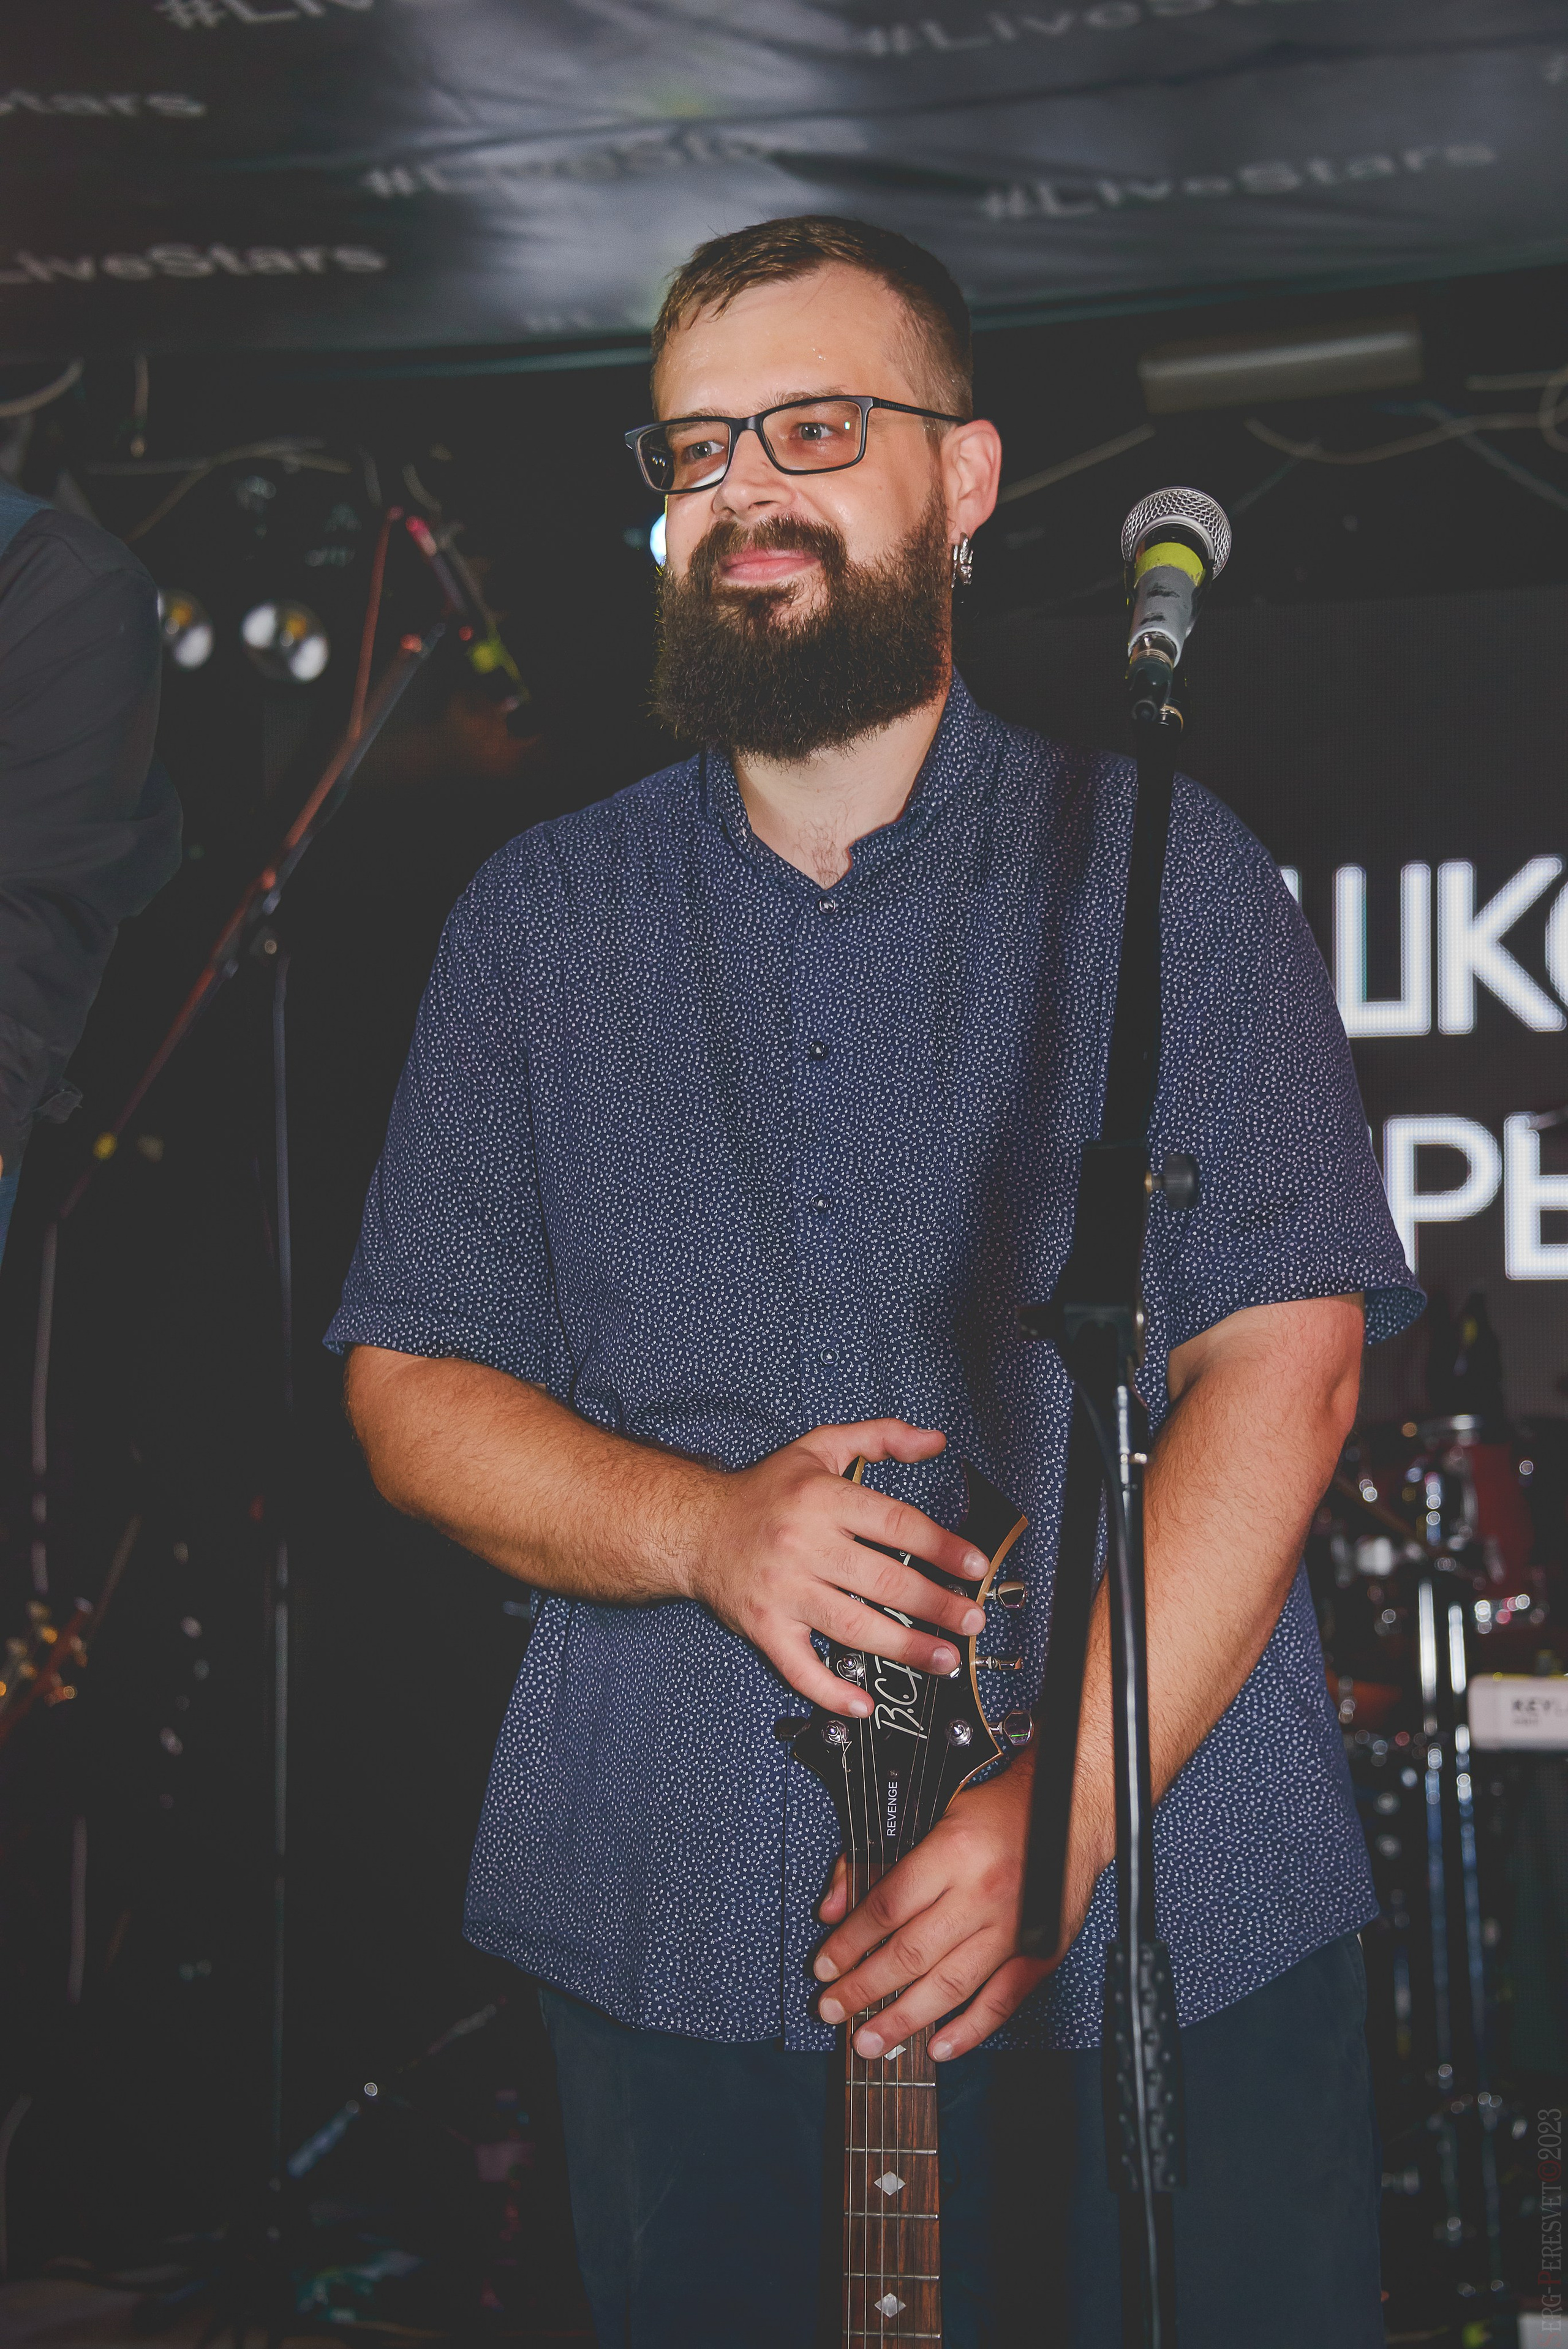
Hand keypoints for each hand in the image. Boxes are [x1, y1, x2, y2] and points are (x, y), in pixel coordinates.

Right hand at [685, 1419, 988, 1716]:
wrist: (693, 1527)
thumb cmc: (765, 1491)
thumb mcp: (820, 1447)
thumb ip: (880, 1438)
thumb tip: (934, 1440)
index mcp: (822, 1498)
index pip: (896, 1524)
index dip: (942, 1546)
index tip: (975, 1566)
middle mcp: (802, 1544)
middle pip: (884, 1581)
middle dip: (937, 1605)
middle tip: (973, 1620)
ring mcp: (782, 1590)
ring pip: (852, 1626)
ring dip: (904, 1648)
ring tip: (944, 1659)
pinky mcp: (763, 1626)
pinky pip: (799, 1668)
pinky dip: (831, 1691)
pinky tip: (863, 1704)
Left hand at [812, 1753, 1085, 2060]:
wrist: (1071, 1811)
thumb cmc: (998, 1812)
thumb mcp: (928, 1813)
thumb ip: (872, 1857)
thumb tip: (832, 1908)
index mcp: (953, 1852)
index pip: (887, 1908)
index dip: (849, 1943)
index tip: (825, 1966)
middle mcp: (983, 1893)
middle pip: (912, 1953)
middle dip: (864, 1989)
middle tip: (833, 2010)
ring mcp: (1014, 1928)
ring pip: (950, 1985)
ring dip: (904, 2019)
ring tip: (869, 2039)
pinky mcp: (1040, 1952)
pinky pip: (1002, 2002)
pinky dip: (970, 2030)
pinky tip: (939, 2047)